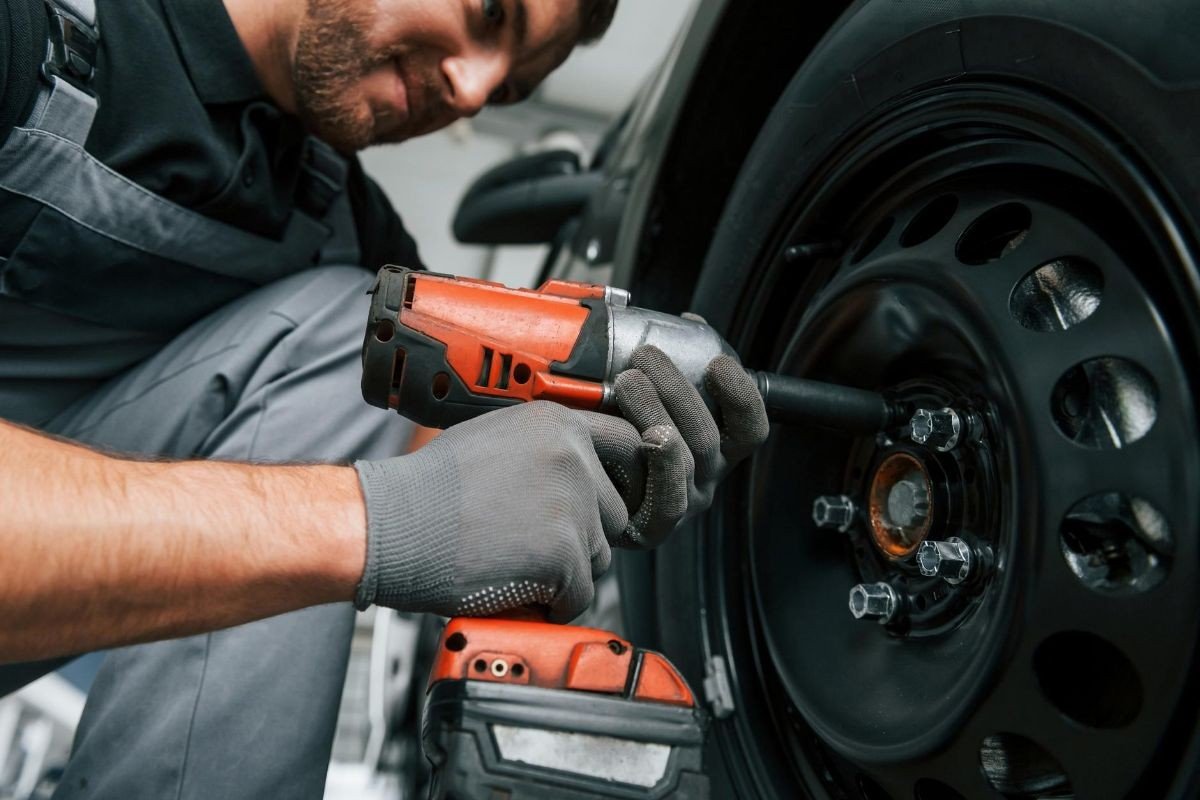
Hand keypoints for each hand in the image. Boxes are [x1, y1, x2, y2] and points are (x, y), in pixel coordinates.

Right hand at [353, 402, 632, 621]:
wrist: (390, 527)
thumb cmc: (429, 492)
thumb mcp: (496, 440)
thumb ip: (545, 452)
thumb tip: (582, 477)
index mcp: (559, 423)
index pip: (625, 448)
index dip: (611, 484)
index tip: (596, 506)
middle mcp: (573, 456)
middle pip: (612, 513)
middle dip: (580, 536)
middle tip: (531, 543)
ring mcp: (573, 503)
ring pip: (599, 555)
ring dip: (566, 571)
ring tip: (514, 564)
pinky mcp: (565, 551)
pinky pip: (581, 593)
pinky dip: (553, 604)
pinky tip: (516, 590)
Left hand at [609, 344, 769, 547]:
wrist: (573, 488)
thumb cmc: (613, 438)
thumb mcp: (648, 398)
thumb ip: (675, 366)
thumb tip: (689, 324)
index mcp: (714, 447)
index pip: (748, 425)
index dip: (741, 394)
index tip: (717, 362)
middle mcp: (703, 476)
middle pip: (709, 434)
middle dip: (677, 388)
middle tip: (644, 356)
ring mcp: (679, 502)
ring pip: (686, 458)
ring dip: (658, 412)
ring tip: (627, 382)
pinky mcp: (651, 528)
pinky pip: (669, 502)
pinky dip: (663, 466)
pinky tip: (647, 438)